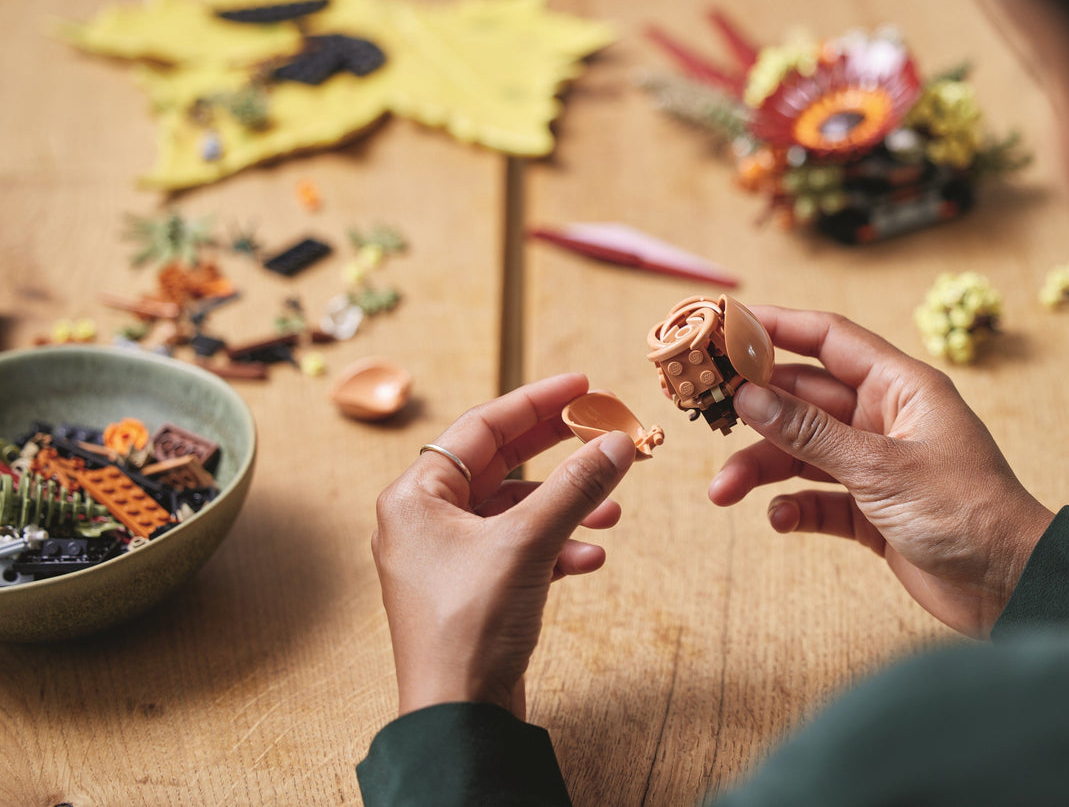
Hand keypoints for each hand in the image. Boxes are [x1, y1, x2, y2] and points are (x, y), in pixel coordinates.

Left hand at [372, 373, 635, 718]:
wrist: (459, 719)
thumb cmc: (468, 628)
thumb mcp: (527, 543)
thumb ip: (574, 487)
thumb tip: (616, 443)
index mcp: (415, 496)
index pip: (481, 427)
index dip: (536, 401)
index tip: (582, 385)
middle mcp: (424, 521)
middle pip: (501, 465)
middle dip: (560, 455)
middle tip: (605, 434)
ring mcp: (447, 558)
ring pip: (517, 511)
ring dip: (566, 507)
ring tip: (612, 510)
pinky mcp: (472, 592)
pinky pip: (520, 550)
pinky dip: (557, 548)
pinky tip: (589, 560)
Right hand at [710, 308, 1053, 637]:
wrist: (1014, 590)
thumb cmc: (966, 513)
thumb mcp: (880, 468)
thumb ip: (810, 433)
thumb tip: (749, 395)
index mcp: (902, 388)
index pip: (829, 339)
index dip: (776, 326)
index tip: (723, 324)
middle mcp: (888, 420)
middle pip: (804, 398)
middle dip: (755, 410)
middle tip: (705, 413)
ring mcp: (879, 467)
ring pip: (803, 454)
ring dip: (762, 469)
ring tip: (722, 491)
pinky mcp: (874, 514)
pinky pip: (818, 500)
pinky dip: (795, 508)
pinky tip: (780, 520)